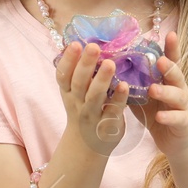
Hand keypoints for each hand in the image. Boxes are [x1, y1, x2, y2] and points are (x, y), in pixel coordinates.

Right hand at [54, 40, 130, 157]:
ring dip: (102, 79)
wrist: (86, 146)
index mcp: (68, 92)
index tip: (74, 43)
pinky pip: (113, 110)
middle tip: (94, 46)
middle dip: (85, 64)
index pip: (63, 75)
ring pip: (94, 97)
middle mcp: (77, 102)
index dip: (68, 60)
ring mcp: (92, 114)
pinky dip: (118, 98)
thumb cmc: (83, 110)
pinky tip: (124, 85)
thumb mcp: (75, 93)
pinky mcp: (107, 124)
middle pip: (79, 83)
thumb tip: (86, 41)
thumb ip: (79, 73)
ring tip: (110, 63)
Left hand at [134, 31, 187, 156]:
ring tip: (153, 89)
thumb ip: (135, 80)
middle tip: (159, 61)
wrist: (174, 140)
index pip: (172, 60)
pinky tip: (159, 117)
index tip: (170, 33)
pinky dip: (168, 117)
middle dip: (169, 66)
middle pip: (177, 74)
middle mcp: (178, 89)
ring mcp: (182, 106)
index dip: (172, 48)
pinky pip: (177, 118)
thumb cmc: (157, 112)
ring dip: (166, 91)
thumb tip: (111, 63)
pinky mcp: (183, 123)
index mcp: (168, 80)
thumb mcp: (145, 94)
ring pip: (178, 95)